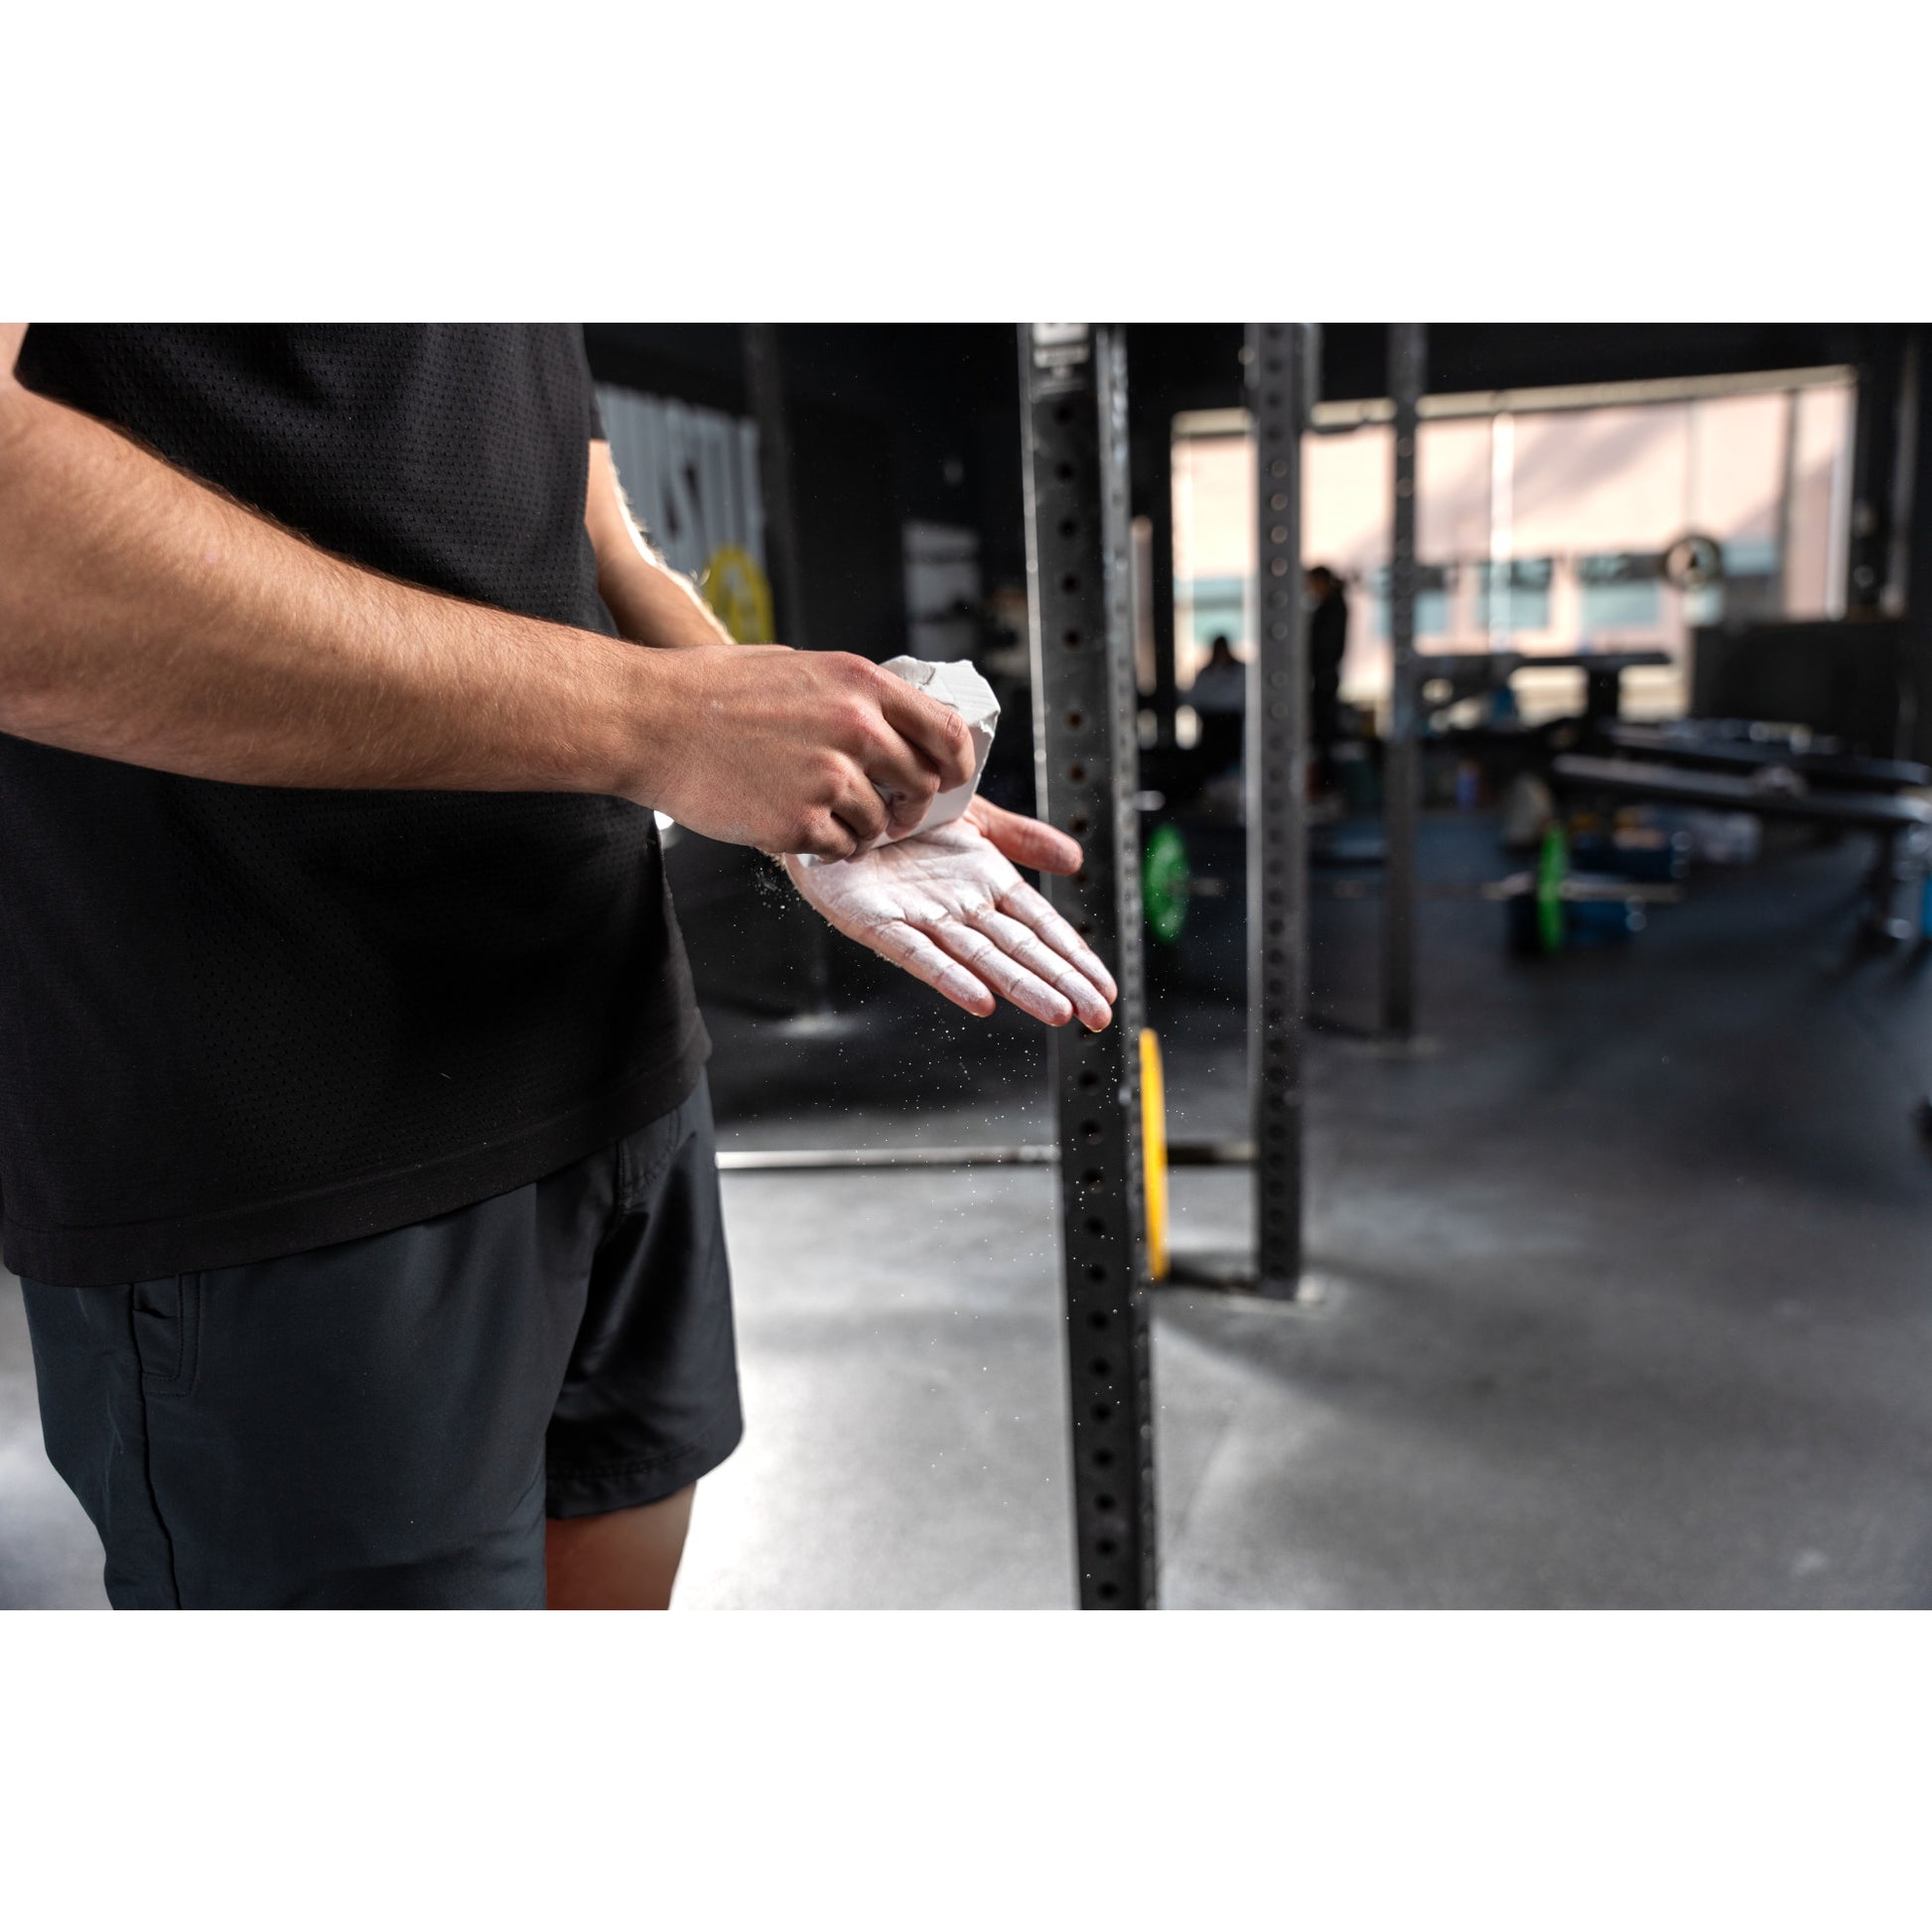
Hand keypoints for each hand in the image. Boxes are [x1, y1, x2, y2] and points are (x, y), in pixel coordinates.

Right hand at [630, 645, 975, 857]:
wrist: (649, 720)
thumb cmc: (711, 691)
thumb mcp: (798, 667)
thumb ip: (851, 696)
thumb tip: (890, 723)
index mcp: (860, 684)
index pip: (946, 731)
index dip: (958, 765)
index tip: (950, 782)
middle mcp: (855, 728)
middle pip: (920, 784)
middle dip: (907, 805)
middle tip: (885, 812)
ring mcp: (828, 778)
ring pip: (878, 823)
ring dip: (860, 827)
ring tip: (820, 814)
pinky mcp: (798, 822)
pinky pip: (840, 848)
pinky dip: (825, 846)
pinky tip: (795, 826)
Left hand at [784, 794, 1116, 1029]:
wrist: (841, 796)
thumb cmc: (901, 814)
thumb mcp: (973, 817)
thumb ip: (1022, 838)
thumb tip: (1076, 859)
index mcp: (986, 884)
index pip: (1041, 926)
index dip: (1074, 956)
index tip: (1105, 987)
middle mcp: (959, 908)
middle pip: (1020, 950)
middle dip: (1061, 983)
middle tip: (1098, 1017)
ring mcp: (921, 918)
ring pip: (980, 959)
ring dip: (1019, 987)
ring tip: (1057, 1012)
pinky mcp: (877, 922)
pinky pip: (917, 954)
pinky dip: (949, 977)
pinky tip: (979, 999)